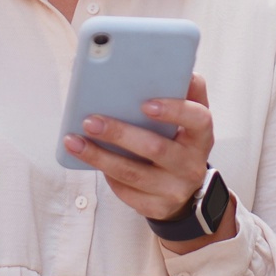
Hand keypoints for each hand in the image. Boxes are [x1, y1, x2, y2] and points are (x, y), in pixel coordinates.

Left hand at [62, 74, 236, 251]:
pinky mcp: (156, 208)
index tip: (145, 103)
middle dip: (119, 134)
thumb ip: (187, 90)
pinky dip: (105, 174)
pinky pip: (126, 192)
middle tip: (90, 120)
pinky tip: (87, 159)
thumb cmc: (180, 140)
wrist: (185, 188)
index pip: (197, 119)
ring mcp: (175, 190)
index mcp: (201, 136)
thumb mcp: (189, 118)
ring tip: (73, 141)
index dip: (173, 110)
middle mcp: (192, 165)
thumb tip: (178, 67)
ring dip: (100, 156)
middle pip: (155, 149)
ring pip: (132, 174)